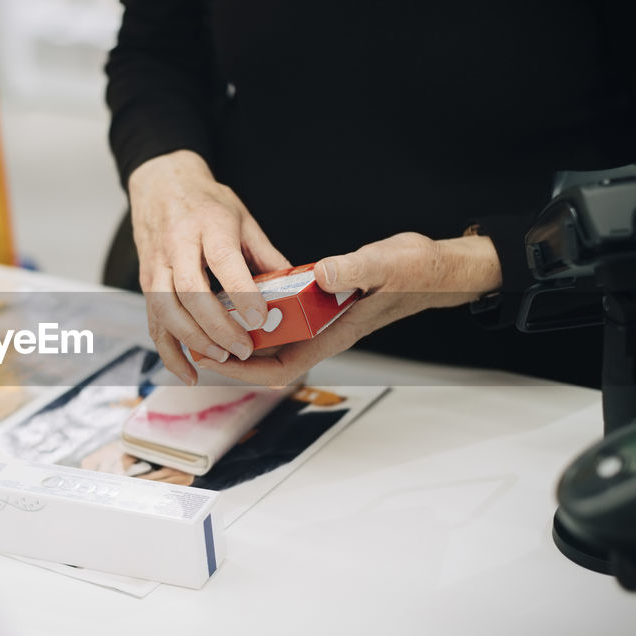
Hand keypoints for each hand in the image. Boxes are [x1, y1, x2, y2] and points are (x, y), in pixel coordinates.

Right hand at [129, 149, 291, 384]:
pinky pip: (153, 322)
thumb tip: (296, 288)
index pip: (222, 261)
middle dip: (217, 326)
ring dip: (193, 340)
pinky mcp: (147, 282)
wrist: (161, 183)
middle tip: (244, 348)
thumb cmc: (206, 202)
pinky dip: (169, 351)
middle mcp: (177, 245)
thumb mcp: (243, 217)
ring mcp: (157, 265)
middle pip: (190, 291)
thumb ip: (266, 254)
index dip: (240, 292)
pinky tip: (188, 372)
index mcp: (208, 225)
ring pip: (166, 309)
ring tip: (221, 358)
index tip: (259, 318)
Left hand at [194, 232, 502, 386]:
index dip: (244, 371)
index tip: (215, 359)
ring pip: (273, 336)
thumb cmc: (417, 272)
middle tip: (196, 337)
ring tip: (209, 317)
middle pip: (267, 356)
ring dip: (241, 331)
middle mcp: (324, 332)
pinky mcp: (324, 302)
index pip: (280, 367)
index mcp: (334, 333)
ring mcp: (323, 320)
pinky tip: (242, 293)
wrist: (439, 266)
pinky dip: (261, 310)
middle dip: (231, 353)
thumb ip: (352, 269)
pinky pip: (285, 315)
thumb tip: (320, 274)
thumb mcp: (384, 264)